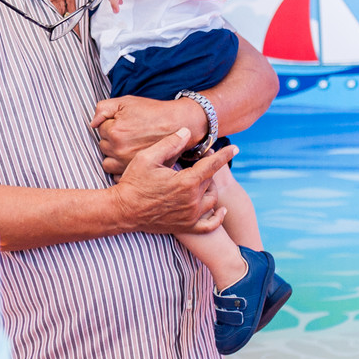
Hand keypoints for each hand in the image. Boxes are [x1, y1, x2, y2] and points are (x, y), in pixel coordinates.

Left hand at [92, 95, 206, 176]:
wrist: (178, 125)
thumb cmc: (153, 112)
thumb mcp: (126, 102)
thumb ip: (103, 108)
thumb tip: (92, 123)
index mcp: (115, 131)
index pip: (100, 129)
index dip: (112, 124)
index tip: (126, 123)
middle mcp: (119, 149)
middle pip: (103, 146)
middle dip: (113, 140)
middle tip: (130, 134)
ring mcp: (126, 163)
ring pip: (107, 162)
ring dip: (114, 156)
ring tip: (129, 147)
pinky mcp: (134, 172)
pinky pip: (116, 175)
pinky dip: (121, 169)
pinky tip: (130, 160)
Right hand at [110, 127, 237, 234]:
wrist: (123, 211)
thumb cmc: (133, 182)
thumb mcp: (147, 158)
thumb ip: (170, 144)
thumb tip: (187, 131)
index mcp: (186, 182)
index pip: (212, 165)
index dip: (224, 154)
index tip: (235, 148)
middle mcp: (192, 200)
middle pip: (210, 181)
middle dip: (208, 169)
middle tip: (200, 161)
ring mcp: (190, 216)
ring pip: (212, 199)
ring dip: (210, 188)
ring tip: (201, 180)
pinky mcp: (186, 226)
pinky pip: (210, 225)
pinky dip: (217, 217)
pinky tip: (220, 210)